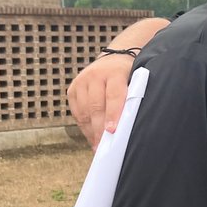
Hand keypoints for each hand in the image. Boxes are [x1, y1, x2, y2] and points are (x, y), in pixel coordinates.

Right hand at [66, 17, 168, 145]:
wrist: (113, 59)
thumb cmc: (129, 76)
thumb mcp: (134, 82)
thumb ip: (131, 100)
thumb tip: (128, 128)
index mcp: (115, 72)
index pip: (113, 96)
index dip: (113, 115)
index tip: (112, 132)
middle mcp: (95, 75)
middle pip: (96, 106)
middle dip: (99, 129)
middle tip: (104, 147)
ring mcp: (81, 81)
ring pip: (84, 111)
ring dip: (91, 131)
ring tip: (97, 146)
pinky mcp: (72, 89)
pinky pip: (77, 112)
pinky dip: (84, 126)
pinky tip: (91, 136)